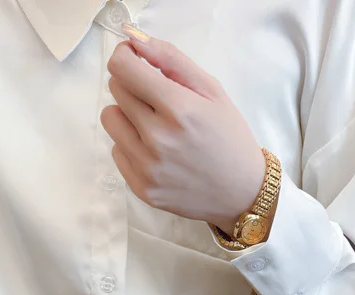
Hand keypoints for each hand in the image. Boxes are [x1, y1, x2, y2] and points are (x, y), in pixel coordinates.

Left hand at [101, 28, 266, 232]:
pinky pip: (117, 151)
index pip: (122, 68)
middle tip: (160, 103)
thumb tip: (135, 41)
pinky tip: (158, 153)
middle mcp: (159, 139)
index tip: (137, 62)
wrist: (243, 194)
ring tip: (156, 128)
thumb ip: (172, 60)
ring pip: (111, 120)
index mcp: (179, 109)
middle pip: (116, 90)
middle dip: (135, 88)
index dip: (127, 58)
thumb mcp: (213, 91)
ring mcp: (148, 167)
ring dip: (128, 117)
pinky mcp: (143, 188)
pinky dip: (132, 146)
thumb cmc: (231, 139)